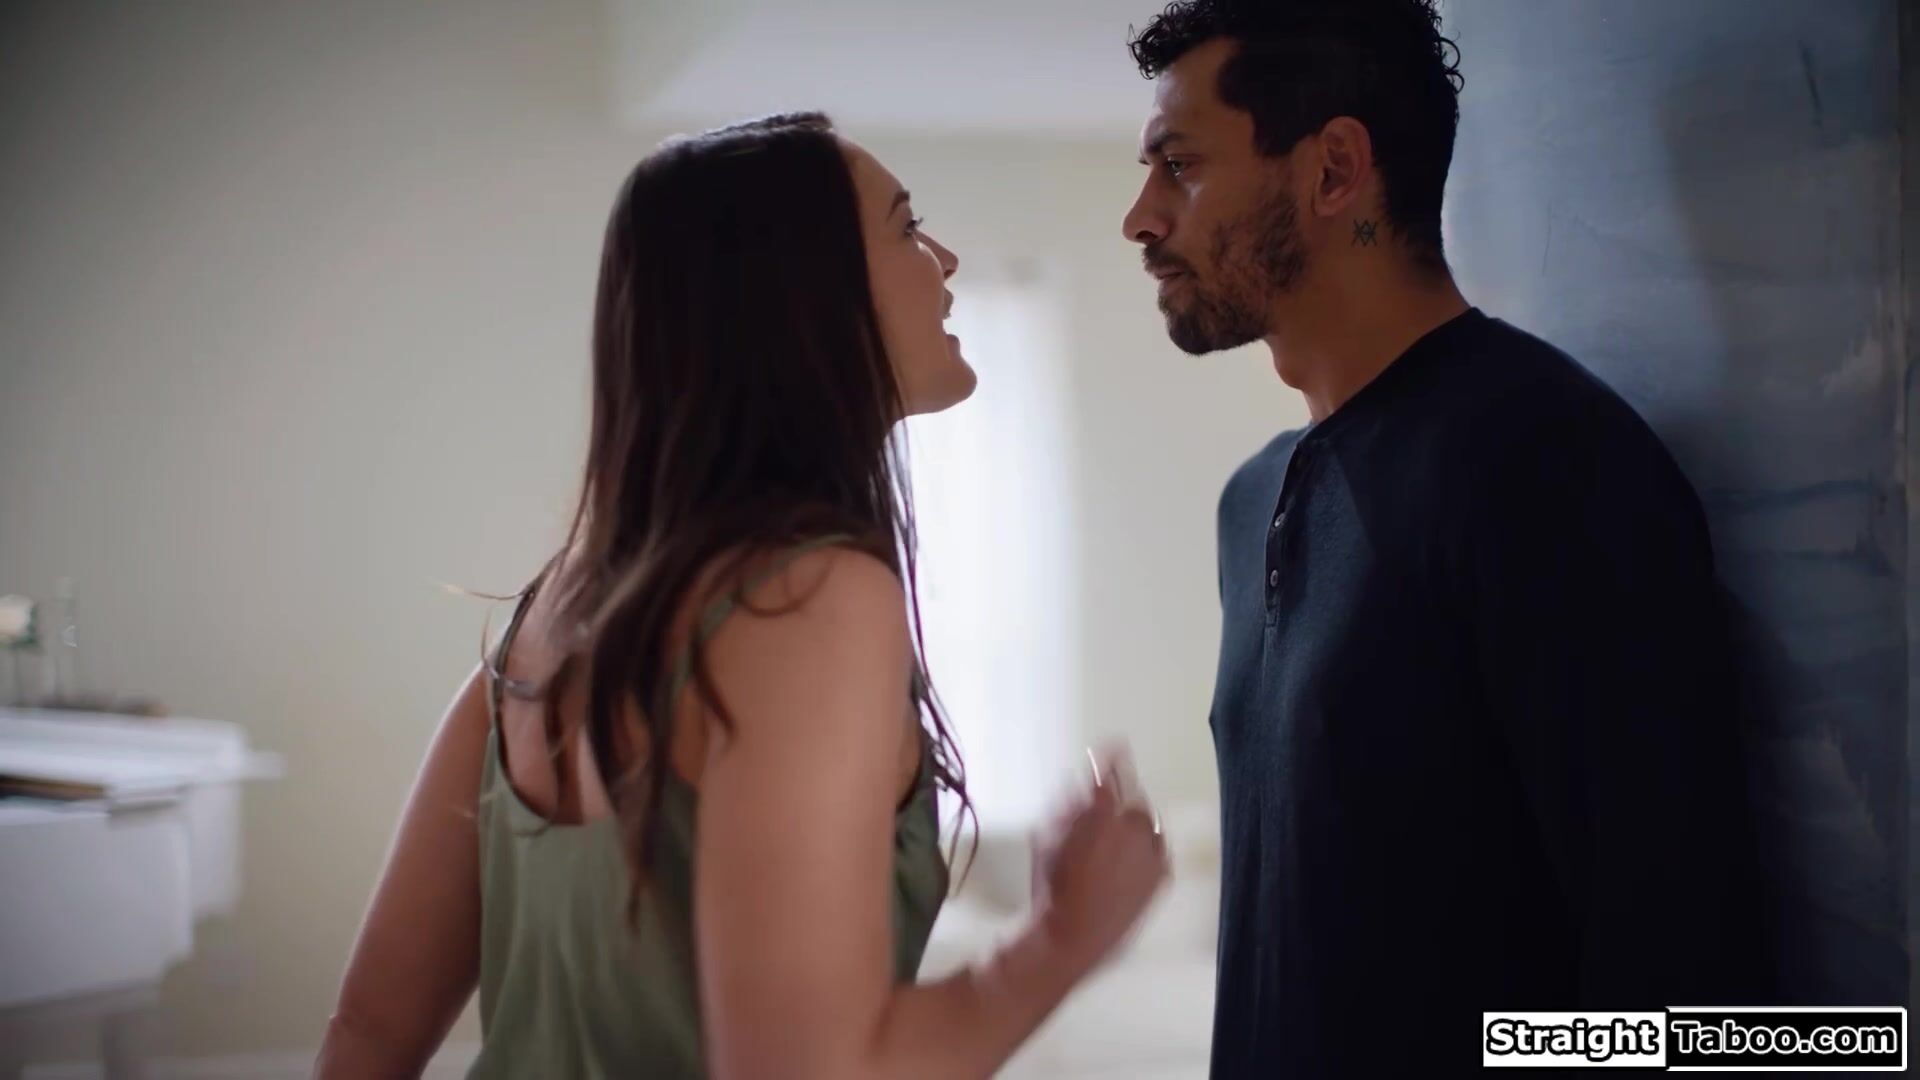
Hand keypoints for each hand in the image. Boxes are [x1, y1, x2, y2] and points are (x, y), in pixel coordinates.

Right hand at [1029, 743, 1170, 973]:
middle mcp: (1133, 829)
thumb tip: (1081, 780)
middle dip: (1120, 794)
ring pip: (1148, 821)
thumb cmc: (1052, 889)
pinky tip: (1130, 855)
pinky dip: (1147, 845)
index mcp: (1101, 815)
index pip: (1111, 775)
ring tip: (1116, 832)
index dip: (1111, 759)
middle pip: (1133, 796)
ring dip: (1134, 819)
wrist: (1073, 939)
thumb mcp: (1048, 840)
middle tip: (1106, 802)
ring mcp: (1152, 854)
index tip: (1114, 744)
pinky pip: (1158, 847)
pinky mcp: (1163, 875)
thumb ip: (1067, 805)